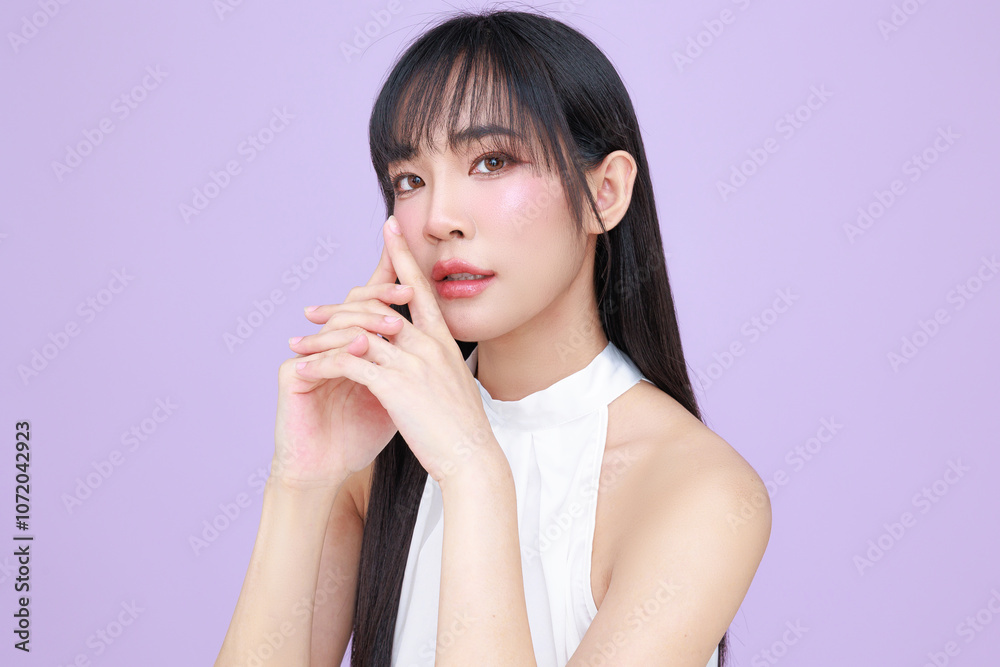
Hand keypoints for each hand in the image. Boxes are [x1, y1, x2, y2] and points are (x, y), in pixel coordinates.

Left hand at [294, 215, 498, 483]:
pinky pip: (350, 364)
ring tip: (297, 344)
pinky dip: (324, 364)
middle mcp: (429, 344)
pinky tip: (306, 369)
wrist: (473, 459)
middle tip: (312, 308)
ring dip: (322, 337)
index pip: (420, 287)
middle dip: (341, 305)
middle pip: (379, 306)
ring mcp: (413, 362)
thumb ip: (436, 364)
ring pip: (357, 334)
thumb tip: (427, 357)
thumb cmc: (463, 430)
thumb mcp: (454, 385)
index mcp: (443, 341)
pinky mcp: (396, 385)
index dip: (403, 255)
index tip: (390, 227)